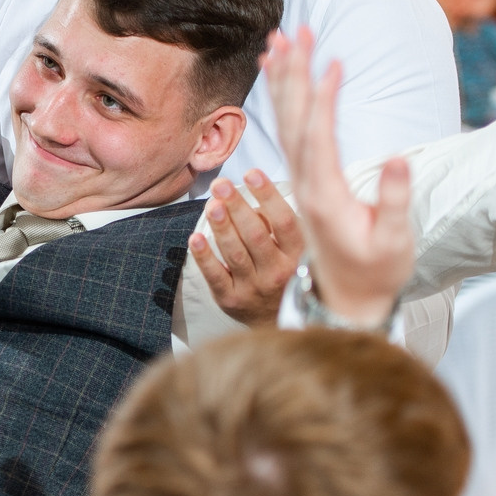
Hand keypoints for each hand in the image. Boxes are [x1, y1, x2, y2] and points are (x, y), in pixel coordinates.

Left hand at [188, 169, 303, 326]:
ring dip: (221, 226)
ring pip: (235, 253)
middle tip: (221, 184)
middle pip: (255, 235)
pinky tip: (196, 237)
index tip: (251, 173)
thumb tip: (254, 195)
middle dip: (237, 206)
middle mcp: (279, 273)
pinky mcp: (231, 301)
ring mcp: (254, 288)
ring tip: (211, 203)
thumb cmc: (287, 275)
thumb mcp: (297, 250)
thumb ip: (281, 224)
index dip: (268, 196)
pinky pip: (216, 276)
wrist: (279, 322)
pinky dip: (204, 256)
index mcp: (299, 256)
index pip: (285, 222)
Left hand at [265, 29, 414, 323]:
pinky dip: (283, 100)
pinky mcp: (304, 180)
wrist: (347, 299)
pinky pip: (287, 132)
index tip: (331, 63)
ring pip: (285, 122)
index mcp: (326, 195)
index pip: (319, 138)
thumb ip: (394, 202)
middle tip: (294, 31)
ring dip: (282, 80)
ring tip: (279, 39)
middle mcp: (306, 183)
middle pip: (293, 121)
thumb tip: (399, 159)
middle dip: (293, 74)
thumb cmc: (377, 271)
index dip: (323, 100)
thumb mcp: (393, 241)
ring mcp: (301, 181)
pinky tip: (279, 75)